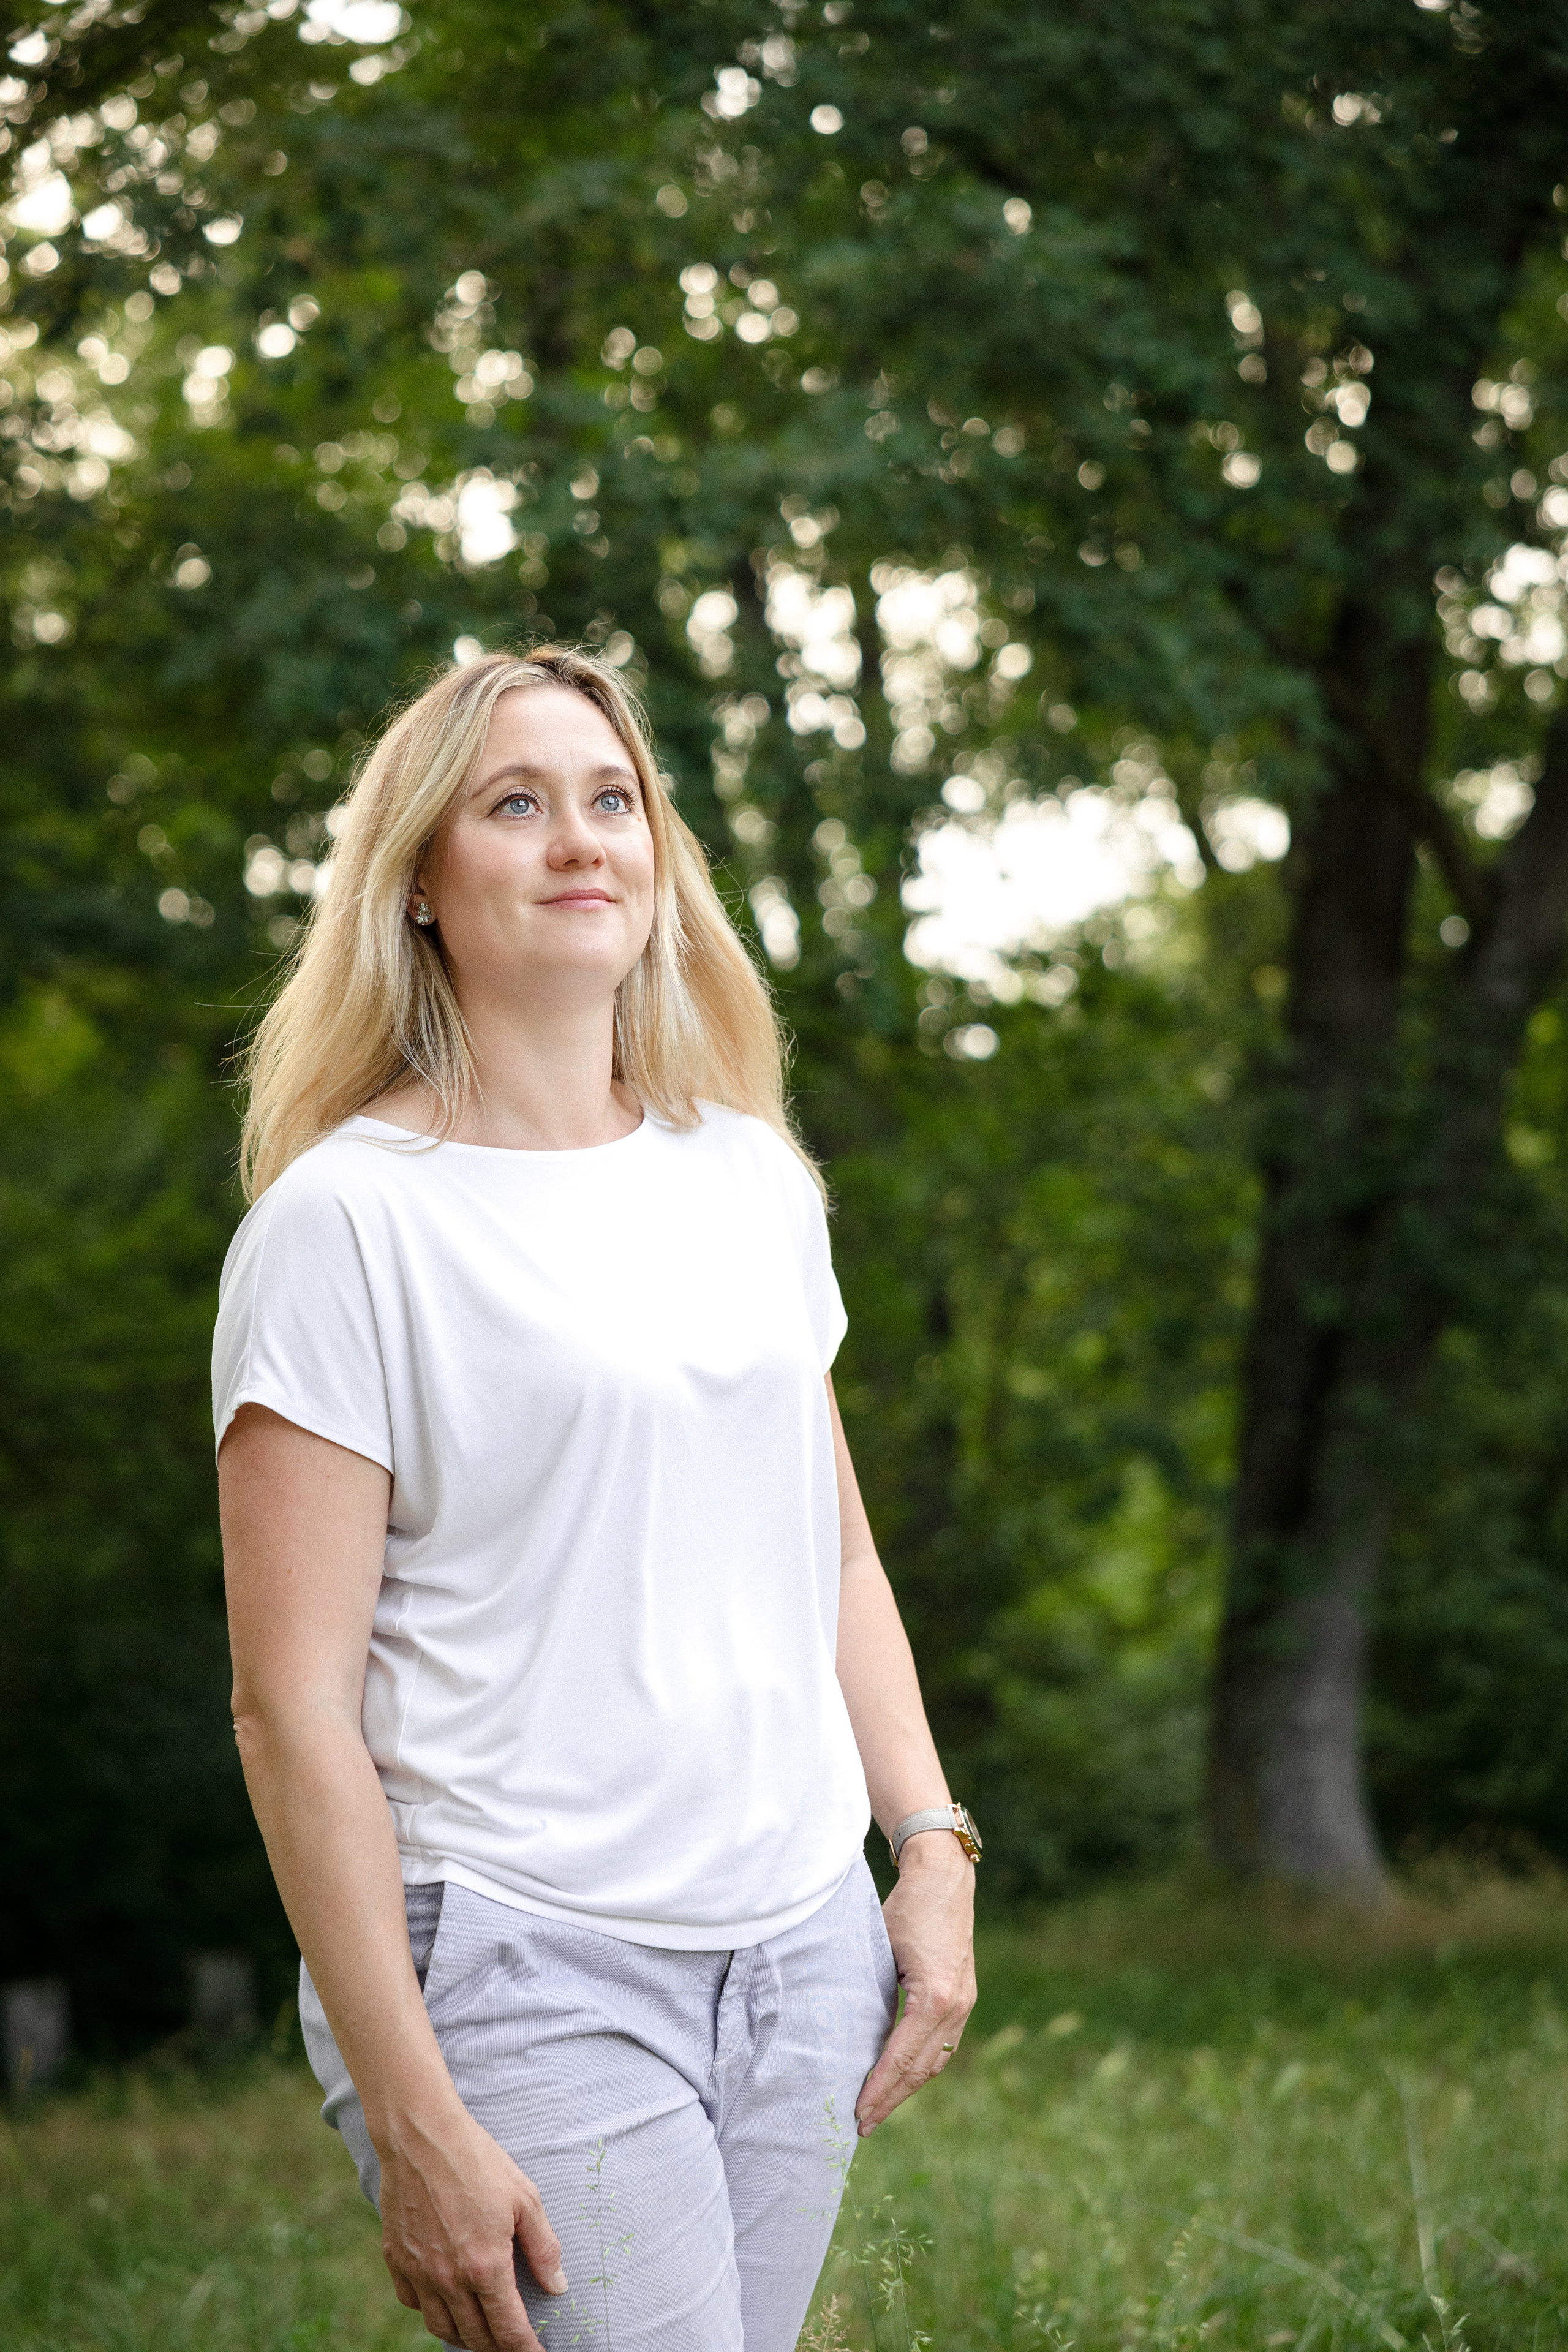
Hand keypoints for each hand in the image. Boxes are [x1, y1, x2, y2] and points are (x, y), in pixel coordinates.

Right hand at [373, 2100, 567, 2350]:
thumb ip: (543, 2248)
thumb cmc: (478, 2161)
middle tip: (511, 2342)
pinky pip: (413, 2303)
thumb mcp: (524, 2198)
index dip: (525, 2349)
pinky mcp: (396, 2259)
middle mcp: (449, 2279)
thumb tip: (558, 2286)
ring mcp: (418, 2272)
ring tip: (481, 2330)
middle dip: (497, 2347)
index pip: (508, 2330)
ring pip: (441, 2328)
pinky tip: (444, 2299)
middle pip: (475, 2337)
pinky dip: (431, 2309)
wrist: (422, 2135)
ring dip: (464, 2336)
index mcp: (485, 2266)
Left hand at [855, 1832, 975, 2134]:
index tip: (858, 2113)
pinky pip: (942, 2045)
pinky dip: (921, 2066)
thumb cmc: (906, 1908)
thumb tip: (840, 2034)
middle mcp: (956, 2006)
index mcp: (935, 1996)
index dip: (879, 2088)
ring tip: (878, 2109)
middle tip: (862, 2125)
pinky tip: (901, 2079)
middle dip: (891, 2099)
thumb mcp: (879, 1947)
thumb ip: (867, 1991)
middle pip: (921, 2069)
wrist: (944, 1879)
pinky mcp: (964, 1999)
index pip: (902, 2057)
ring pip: (935, 2062)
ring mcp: (965, 2004)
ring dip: (907, 2088)